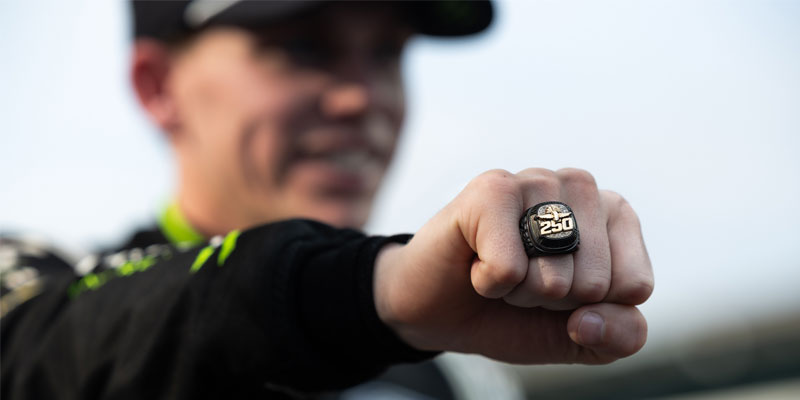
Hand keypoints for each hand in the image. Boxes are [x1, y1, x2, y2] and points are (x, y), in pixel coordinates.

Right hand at [374, 168, 652, 363]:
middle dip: (552, 300)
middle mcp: (581, 187)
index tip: (560, 293)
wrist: (441, 309)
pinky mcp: (491, 188)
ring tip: (500, 267)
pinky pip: (509, 269)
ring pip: (554, 277)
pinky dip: (488, 283)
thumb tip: (589, 318)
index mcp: (616, 216)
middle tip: (522, 278)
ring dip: (519, 291)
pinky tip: (476, 260)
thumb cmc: (515, 312)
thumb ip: (621, 336)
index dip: (591, 309)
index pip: (634, 285)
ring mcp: (536, 181)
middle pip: (594, 283)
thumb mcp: (582, 338)